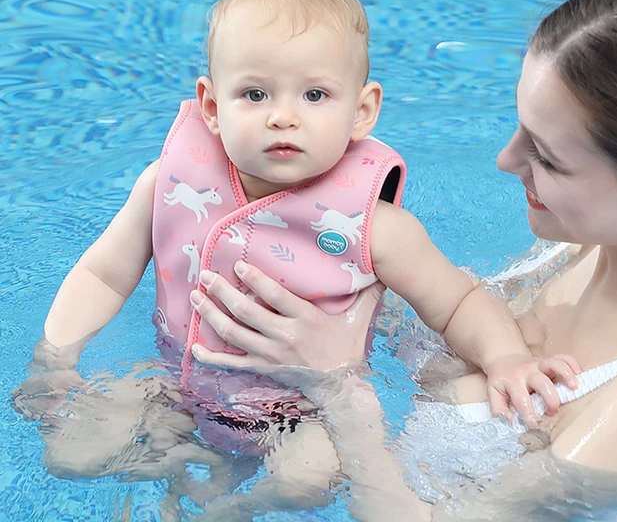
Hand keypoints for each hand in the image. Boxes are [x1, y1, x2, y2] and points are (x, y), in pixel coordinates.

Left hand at [189, 261, 383, 380]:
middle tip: (205, 276)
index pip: (275, 297)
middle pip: (246, 313)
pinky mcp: (262, 369)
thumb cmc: (346, 349)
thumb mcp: (358, 320)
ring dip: (211, 316)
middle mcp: (284, 337)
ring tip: (195, 298)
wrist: (339, 387)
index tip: (239, 266)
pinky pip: (231, 363)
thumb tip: (383, 272)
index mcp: (306, 321)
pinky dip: (211, 357)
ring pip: (233, 334)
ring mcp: (270, 355)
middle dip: (222, 293)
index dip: (256, 281)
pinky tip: (194, 346)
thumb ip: (367, 295)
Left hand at [485, 353, 580, 426]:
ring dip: (566, 374)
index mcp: (513, 382)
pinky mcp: (548, 360)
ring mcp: (539, 364)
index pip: (522, 400)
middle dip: (550, 399)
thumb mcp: (493, 393)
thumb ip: (499, 409)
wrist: (503, 359)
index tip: (535, 426)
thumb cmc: (501, 380)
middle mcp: (527, 372)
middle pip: (541, 382)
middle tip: (552, 410)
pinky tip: (580, 374)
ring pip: (554, 364)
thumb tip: (511, 422)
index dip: (529, 415)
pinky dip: (572, 364)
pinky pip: (563, 357)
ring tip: (574, 387)